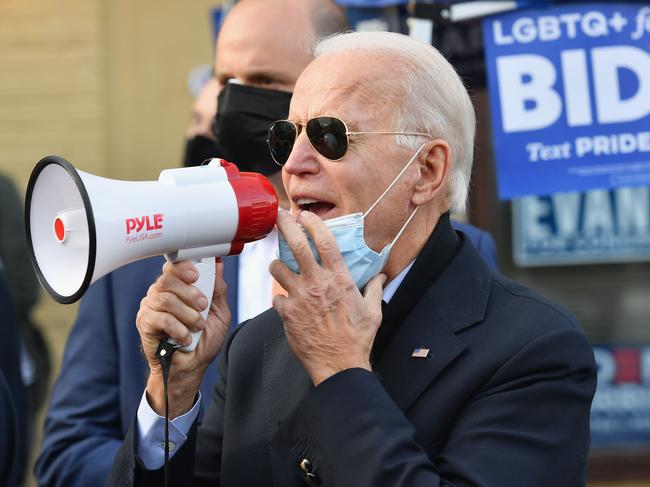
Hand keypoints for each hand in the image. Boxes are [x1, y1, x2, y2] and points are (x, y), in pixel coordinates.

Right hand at [136, 259, 230, 416]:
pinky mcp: (144, 322)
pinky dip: (178, 329)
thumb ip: (218, 289)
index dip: (184, 268)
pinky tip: (185, 338)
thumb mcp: (219, 313)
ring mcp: (150, 307)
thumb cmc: (204, 340)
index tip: (196, 276)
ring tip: (197, 326)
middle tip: (202, 306)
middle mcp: (161, 293)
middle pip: (168, 279)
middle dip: (190, 293)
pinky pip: (160, 318)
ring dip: (187, 314)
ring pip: (166, 299)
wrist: (191, 367)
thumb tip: (218, 264)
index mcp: (178, 287)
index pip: (174, 266)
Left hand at [270, 211, 385, 385]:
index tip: (305, 215)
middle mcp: (318, 283)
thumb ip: (375, 289)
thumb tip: (382, 276)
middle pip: (297, 245)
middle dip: (285, 226)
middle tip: (278, 217)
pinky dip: (279, 297)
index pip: (325, 241)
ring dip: (276, 264)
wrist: (339, 364)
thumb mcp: (373, 311)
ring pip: (278, 268)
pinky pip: (276, 297)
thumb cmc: (357, 339)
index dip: (313, 223)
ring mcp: (300, 297)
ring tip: (278, 265)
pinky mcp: (287, 313)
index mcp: (340, 279)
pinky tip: (286, 301)